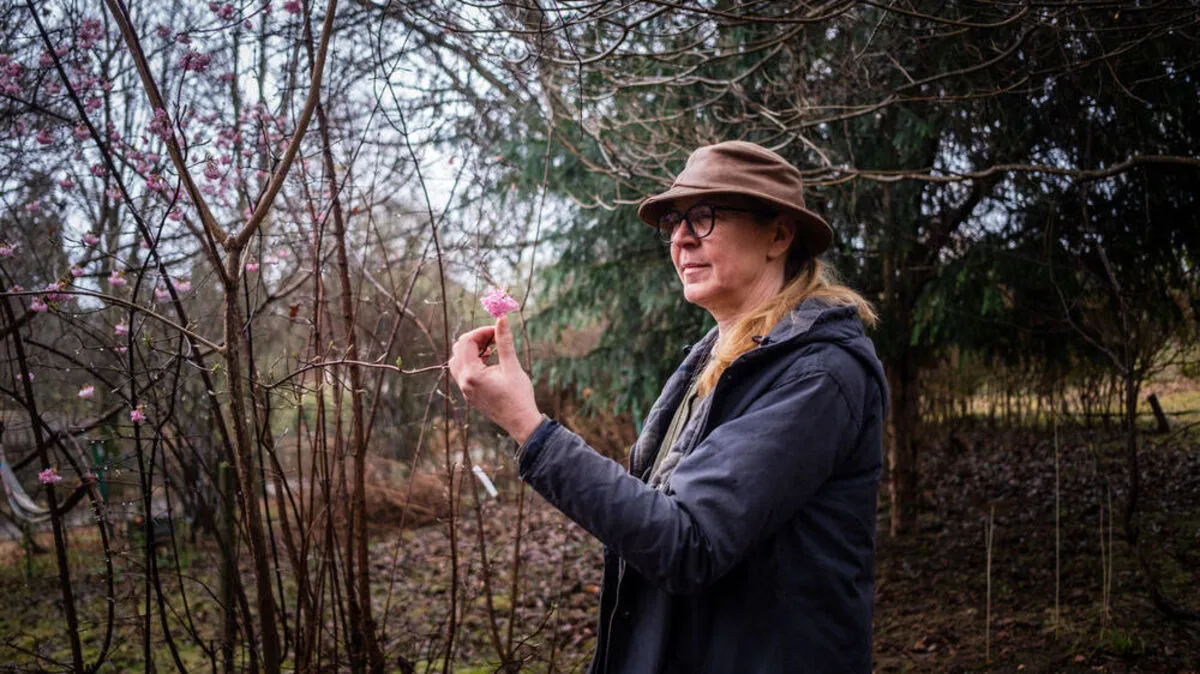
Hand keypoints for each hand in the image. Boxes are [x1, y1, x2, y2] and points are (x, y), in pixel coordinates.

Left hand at [448, 315, 543, 444]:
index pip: (467, 342)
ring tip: (491, 349)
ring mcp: (465, 389)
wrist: (520, 422)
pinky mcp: (469, 394)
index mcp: (472, 374)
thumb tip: (501, 319)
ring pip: (457, 360)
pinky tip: (489, 361)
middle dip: (475, 339)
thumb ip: (504, 342)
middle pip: (458, 349)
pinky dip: (472, 361)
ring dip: (472, 350)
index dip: (481, 332)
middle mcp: (464, 382)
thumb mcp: (512, 366)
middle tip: (494, 338)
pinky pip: (462, 371)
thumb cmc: (519, 396)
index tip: (497, 330)